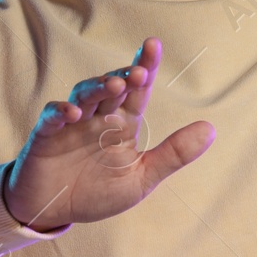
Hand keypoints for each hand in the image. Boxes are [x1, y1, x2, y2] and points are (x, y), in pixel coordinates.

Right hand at [1, 37, 214, 231]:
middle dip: (123, 74)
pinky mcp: (46, 136)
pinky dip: (60, 112)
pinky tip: (73, 113)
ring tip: (114, 85)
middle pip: (111, 86)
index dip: (144, 67)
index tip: (154, 45)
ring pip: (84, 95)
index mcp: (122, 124)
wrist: (52, 211)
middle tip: (138, 72)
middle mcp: (98, 117)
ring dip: (98, 88)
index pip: (137, 90)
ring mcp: (70, 124)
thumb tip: (211, 128)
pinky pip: (51, 118)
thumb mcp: (141, 179)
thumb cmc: (97, 193)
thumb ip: (173, 154)